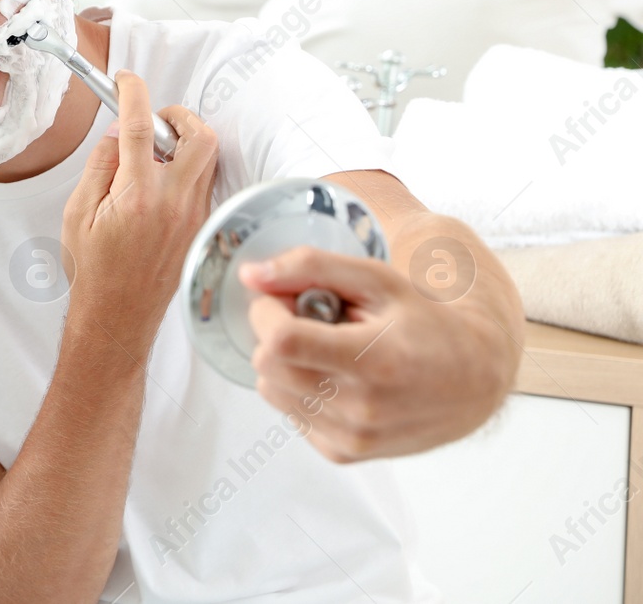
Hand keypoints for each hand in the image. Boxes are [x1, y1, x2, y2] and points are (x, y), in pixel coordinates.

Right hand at [62, 70, 218, 354]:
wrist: (118, 317)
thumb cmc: (93, 271)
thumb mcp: (77, 213)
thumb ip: (100, 167)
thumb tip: (118, 134)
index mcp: (137, 194)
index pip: (140, 125)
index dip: (133, 92)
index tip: (124, 80)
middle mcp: (173, 202)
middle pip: (199, 135)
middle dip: (178, 116)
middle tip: (154, 121)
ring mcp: (194, 216)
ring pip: (208, 159)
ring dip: (184, 144)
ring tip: (153, 156)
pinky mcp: (202, 228)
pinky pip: (205, 184)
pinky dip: (187, 171)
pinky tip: (160, 185)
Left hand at [241, 246, 513, 460]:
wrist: (473, 381)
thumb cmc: (426, 324)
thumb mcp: (377, 280)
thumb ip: (310, 268)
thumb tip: (250, 275)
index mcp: (373, 361)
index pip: (280, 341)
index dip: (268, 312)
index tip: (285, 300)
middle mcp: (361, 408)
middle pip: (267, 366)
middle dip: (274, 334)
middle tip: (311, 322)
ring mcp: (352, 438)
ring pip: (271, 390)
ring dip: (286, 363)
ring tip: (331, 351)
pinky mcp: (344, 454)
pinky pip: (290, 414)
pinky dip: (301, 391)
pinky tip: (337, 378)